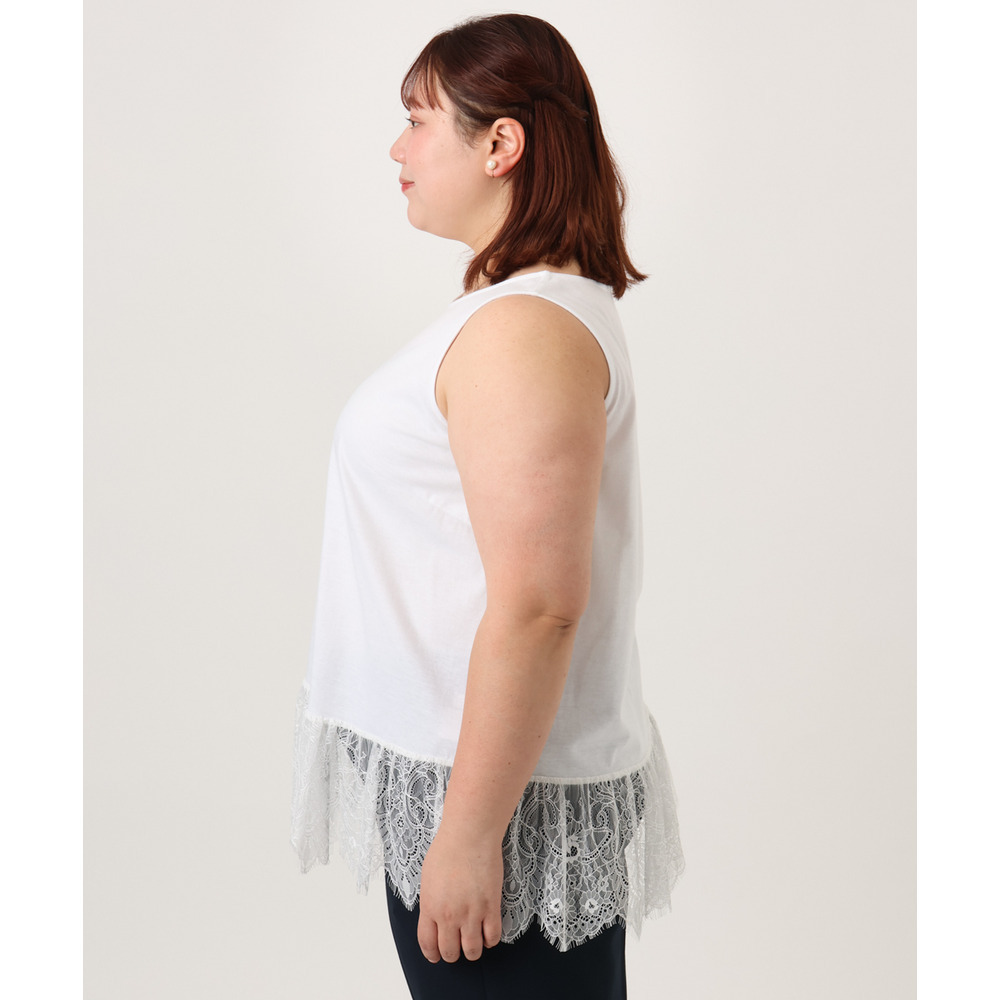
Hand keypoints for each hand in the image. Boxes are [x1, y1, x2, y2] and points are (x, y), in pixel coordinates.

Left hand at [416, 819, 503, 962]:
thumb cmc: (447, 849)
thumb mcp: (428, 879)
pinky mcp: (491, 907)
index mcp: (430, 907)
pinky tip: (488, 932)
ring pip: (472, 950)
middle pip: (450, 952)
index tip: (437, 956)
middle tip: (457, 947)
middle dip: (453, 954)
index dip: (433, 955)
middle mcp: (449, 915)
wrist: (469, 835)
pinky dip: (490, 940)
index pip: (428, 944)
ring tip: (474, 942)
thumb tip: (435, 917)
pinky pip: (493, 937)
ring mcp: (471, 913)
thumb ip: (430, 902)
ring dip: (473, 950)